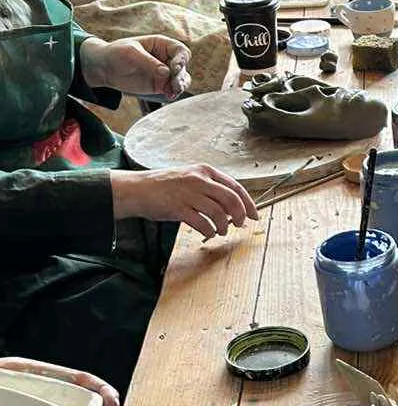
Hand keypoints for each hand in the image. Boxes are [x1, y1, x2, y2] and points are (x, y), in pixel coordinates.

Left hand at [80, 35, 189, 99]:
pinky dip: (173, 93)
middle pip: (183, 67)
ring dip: (180, 86)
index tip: (174, 68)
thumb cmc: (117, 53)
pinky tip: (169, 96)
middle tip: (174, 84)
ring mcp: (164, 73)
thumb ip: (149, 63)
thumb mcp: (131, 53)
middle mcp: (166, 58)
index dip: (181, 59)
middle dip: (180, 76)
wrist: (105, 68)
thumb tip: (166, 73)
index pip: (180, 51)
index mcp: (162, 45)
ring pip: (182, 80)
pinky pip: (173, 89)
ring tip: (172, 92)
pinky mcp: (160, 85)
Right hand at [110, 165, 258, 238]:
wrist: (136, 189)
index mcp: (205, 171)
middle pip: (231, 200)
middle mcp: (199, 180)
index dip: (248, 203)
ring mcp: (188, 193)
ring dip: (224, 226)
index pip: (236, 187)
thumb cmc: (164, 186)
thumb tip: (232, 207)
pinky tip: (208, 233)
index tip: (254, 215)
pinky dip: (209, 231)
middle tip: (240, 225)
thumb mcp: (190, 178)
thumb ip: (210, 188)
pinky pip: (202, 223)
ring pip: (218, 213)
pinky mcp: (178, 207)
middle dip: (240, 215)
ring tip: (220, 231)